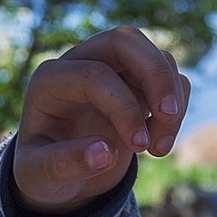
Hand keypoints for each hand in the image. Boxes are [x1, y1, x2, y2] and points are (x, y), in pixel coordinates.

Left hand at [11, 26, 189, 213]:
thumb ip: (63, 165)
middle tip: (169, 115)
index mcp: (50, 80)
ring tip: (159, 149)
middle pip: (125, 40)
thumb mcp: (39, 176)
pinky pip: (169, 77)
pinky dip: (177, 106)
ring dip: (171, 98)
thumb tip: (105, 153)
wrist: (56, 174)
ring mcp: (111, 69)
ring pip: (155, 57)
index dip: (123, 106)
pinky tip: (159, 144)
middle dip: (156, 75)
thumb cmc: (42, 171)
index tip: (139, 146)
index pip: (95, 74)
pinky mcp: (135, 84)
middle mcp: (80, 64)